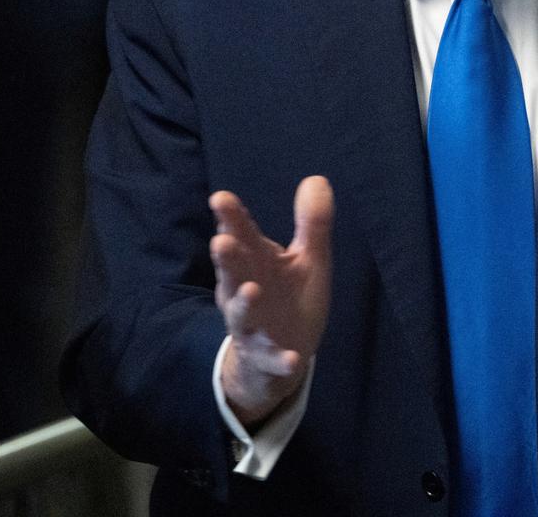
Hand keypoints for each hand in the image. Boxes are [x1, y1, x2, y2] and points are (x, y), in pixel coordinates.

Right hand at [210, 177, 333, 426]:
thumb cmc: (289, 297)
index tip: (221, 198)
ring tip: (251, 290)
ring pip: (241, 314)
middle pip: (232, 272)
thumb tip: (316, 179)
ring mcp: (252, 325)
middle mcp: (245, 290)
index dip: (231, 217)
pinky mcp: (266, 356)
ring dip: (244, 303)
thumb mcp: (307, 258)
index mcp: (256, 262)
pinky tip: (292, 359)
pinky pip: (271, 358)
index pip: (241, 235)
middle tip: (221, 241)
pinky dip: (279, 359)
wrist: (280, 355)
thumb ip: (311, 222)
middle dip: (227, 258)